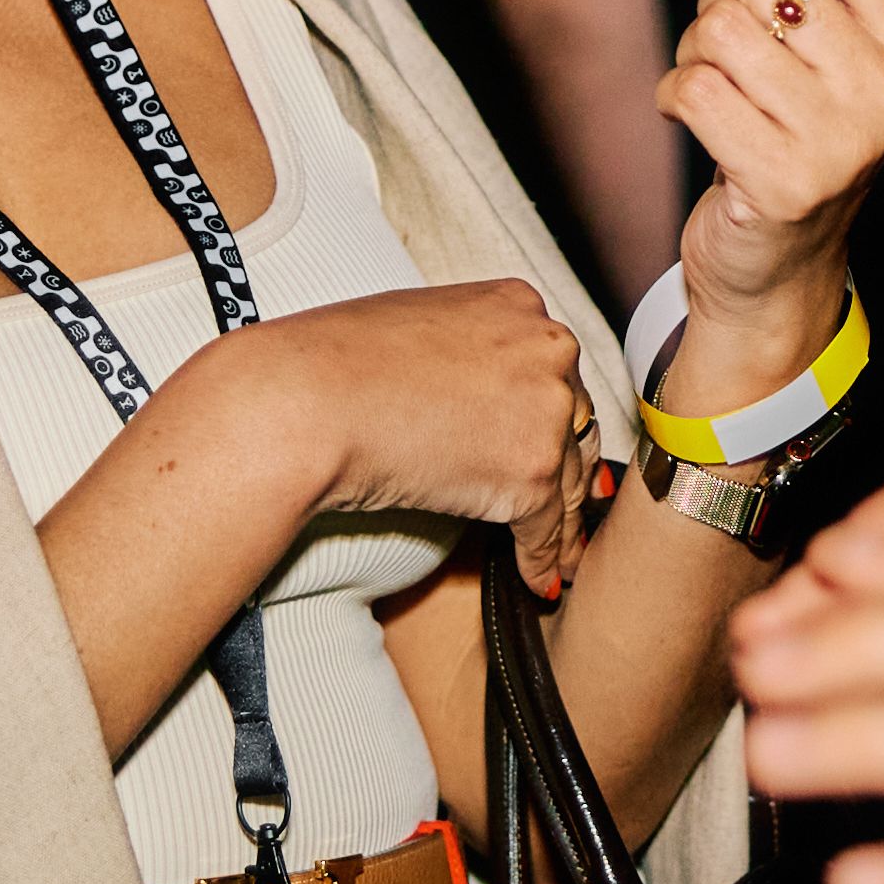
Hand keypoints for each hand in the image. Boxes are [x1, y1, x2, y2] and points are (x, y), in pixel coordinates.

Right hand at [228, 276, 605, 592]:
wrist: (310, 401)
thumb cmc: (336, 361)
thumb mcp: (420, 324)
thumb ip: (467, 350)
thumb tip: (473, 392)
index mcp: (518, 305)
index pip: (552, 370)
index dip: (552, 414)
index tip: (553, 440)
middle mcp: (546, 351)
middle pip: (573, 422)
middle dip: (569, 467)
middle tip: (572, 502)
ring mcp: (544, 412)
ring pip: (569, 480)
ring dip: (565, 521)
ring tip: (563, 552)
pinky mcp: (530, 474)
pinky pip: (546, 528)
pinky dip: (543, 559)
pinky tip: (540, 578)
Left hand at [653, 0, 883, 404]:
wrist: (779, 268)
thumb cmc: (799, 137)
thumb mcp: (834, 47)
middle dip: (719, 1)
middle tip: (728, 51)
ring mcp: (841, 143)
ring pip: (718, 29)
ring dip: (692, 53)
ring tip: (716, 90)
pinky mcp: (782, 183)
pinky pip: (691, 88)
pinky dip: (672, 98)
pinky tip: (694, 124)